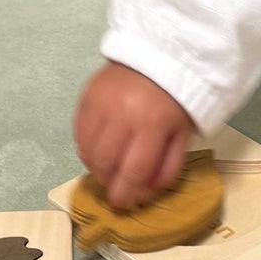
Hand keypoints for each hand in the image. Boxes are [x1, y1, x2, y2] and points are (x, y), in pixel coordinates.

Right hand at [74, 60, 195, 210]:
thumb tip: (144, 195)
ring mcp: (102, 104)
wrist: (159, 55)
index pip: (133, 172)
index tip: (124, 204)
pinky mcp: (87, 95)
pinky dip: (86, 148)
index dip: (126, 195)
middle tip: (115, 188)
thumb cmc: (175, 100)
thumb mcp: (182, 135)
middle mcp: (123, 115)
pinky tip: (98, 149)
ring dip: (95, 169)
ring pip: (87, 151)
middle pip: (106, 164)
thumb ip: (167, 167)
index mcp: (153, 125)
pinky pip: (79, 133)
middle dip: (109, 184)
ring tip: (107, 170)